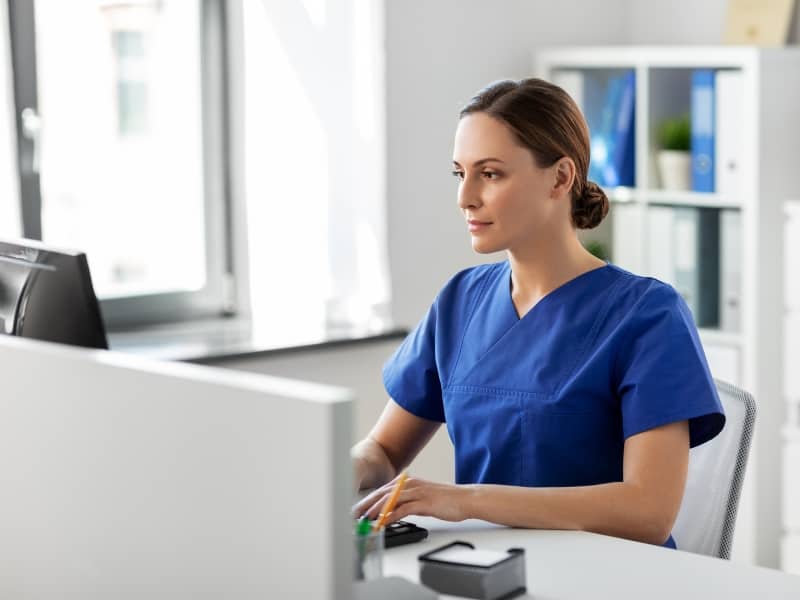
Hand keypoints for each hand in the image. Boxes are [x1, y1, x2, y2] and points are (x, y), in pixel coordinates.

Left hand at [352, 474, 474, 524]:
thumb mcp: (421, 498)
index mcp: (408, 482)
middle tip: (354, 515)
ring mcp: (416, 492)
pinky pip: (403, 509)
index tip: (357, 510)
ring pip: (390, 500)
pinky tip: (384, 522)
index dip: (368, 500)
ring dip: (376, 510)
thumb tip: (391, 512)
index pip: (382, 490)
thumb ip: (406, 502)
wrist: (465, 499)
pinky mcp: (423, 502)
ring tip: (365, 520)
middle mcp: (410, 484)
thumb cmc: (445, 500)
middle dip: (366, 504)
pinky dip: (391, 516)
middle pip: (382, 493)